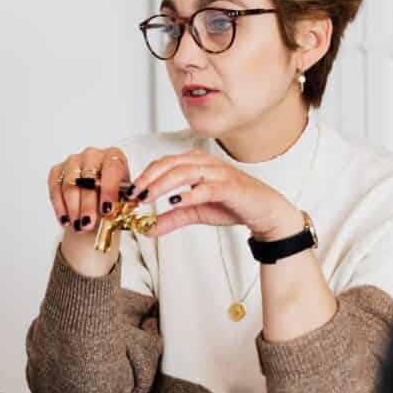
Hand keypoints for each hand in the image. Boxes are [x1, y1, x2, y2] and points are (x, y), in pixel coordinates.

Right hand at [47, 146, 134, 234]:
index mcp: (113, 156)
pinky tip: (65, 220)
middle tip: (88, 224)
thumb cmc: (113, 194)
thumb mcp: (124, 198)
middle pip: (88, 179)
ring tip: (77, 226)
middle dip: (87, 205)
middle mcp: (92, 154)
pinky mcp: (57, 170)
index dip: (109, 190)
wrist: (98, 196)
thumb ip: (125, 202)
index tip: (107, 210)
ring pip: (70, 185)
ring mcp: (73, 161)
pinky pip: (55, 188)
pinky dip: (59, 206)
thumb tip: (123, 210)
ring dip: (73, 208)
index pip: (112, 169)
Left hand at [126, 150, 302, 240]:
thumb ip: (171, 219)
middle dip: (148, 179)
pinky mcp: (231, 187)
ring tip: (147, 198)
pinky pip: (207, 187)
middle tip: (133, 195)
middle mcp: (205, 163)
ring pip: (184, 172)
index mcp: (195, 163)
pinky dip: (190, 194)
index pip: (163, 163)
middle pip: (169, 164)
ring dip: (162, 184)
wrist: (264, 212)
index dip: (144, 176)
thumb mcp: (194, 213)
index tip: (128, 193)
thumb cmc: (230, 205)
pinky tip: (176, 202)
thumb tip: (146, 230)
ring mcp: (218, 173)